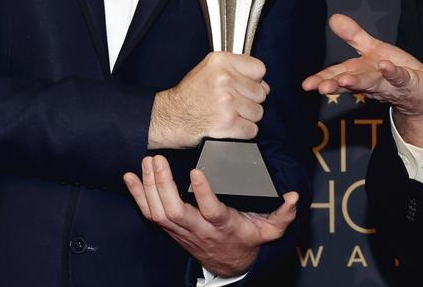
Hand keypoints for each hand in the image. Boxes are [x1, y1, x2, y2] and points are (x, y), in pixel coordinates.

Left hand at [124, 156, 297, 277]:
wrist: (229, 264)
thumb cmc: (247, 240)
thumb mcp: (269, 230)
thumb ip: (282, 215)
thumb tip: (293, 197)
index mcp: (222, 226)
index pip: (210, 210)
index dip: (202, 193)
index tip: (196, 171)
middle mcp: (198, 229)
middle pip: (174, 211)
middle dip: (162, 185)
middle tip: (158, 159)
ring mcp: (181, 230)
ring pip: (158, 212)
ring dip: (149, 187)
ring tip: (148, 161)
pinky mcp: (171, 228)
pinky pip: (148, 214)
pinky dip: (137, 195)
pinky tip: (130, 176)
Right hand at [149, 52, 269, 148]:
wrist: (169, 118)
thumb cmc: (187, 96)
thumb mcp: (207, 69)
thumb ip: (235, 70)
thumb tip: (264, 84)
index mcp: (221, 62)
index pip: (259, 69)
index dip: (255, 80)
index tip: (246, 86)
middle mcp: (224, 79)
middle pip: (260, 92)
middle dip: (250, 100)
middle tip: (233, 103)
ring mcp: (227, 102)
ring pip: (258, 112)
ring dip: (247, 117)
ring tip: (230, 114)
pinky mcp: (227, 123)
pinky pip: (252, 129)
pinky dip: (243, 132)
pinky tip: (230, 126)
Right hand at [301, 14, 422, 147]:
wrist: (422, 95)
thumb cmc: (393, 72)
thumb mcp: (373, 50)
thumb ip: (353, 36)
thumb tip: (333, 18)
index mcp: (360, 73)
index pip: (338, 75)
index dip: (322, 79)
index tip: (307, 85)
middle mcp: (372, 82)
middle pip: (352, 82)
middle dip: (337, 84)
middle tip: (322, 88)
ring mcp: (390, 83)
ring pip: (372, 83)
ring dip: (359, 82)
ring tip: (346, 80)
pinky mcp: (409, 82)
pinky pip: (400, 77)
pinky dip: (393, 72)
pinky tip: (386, 66)